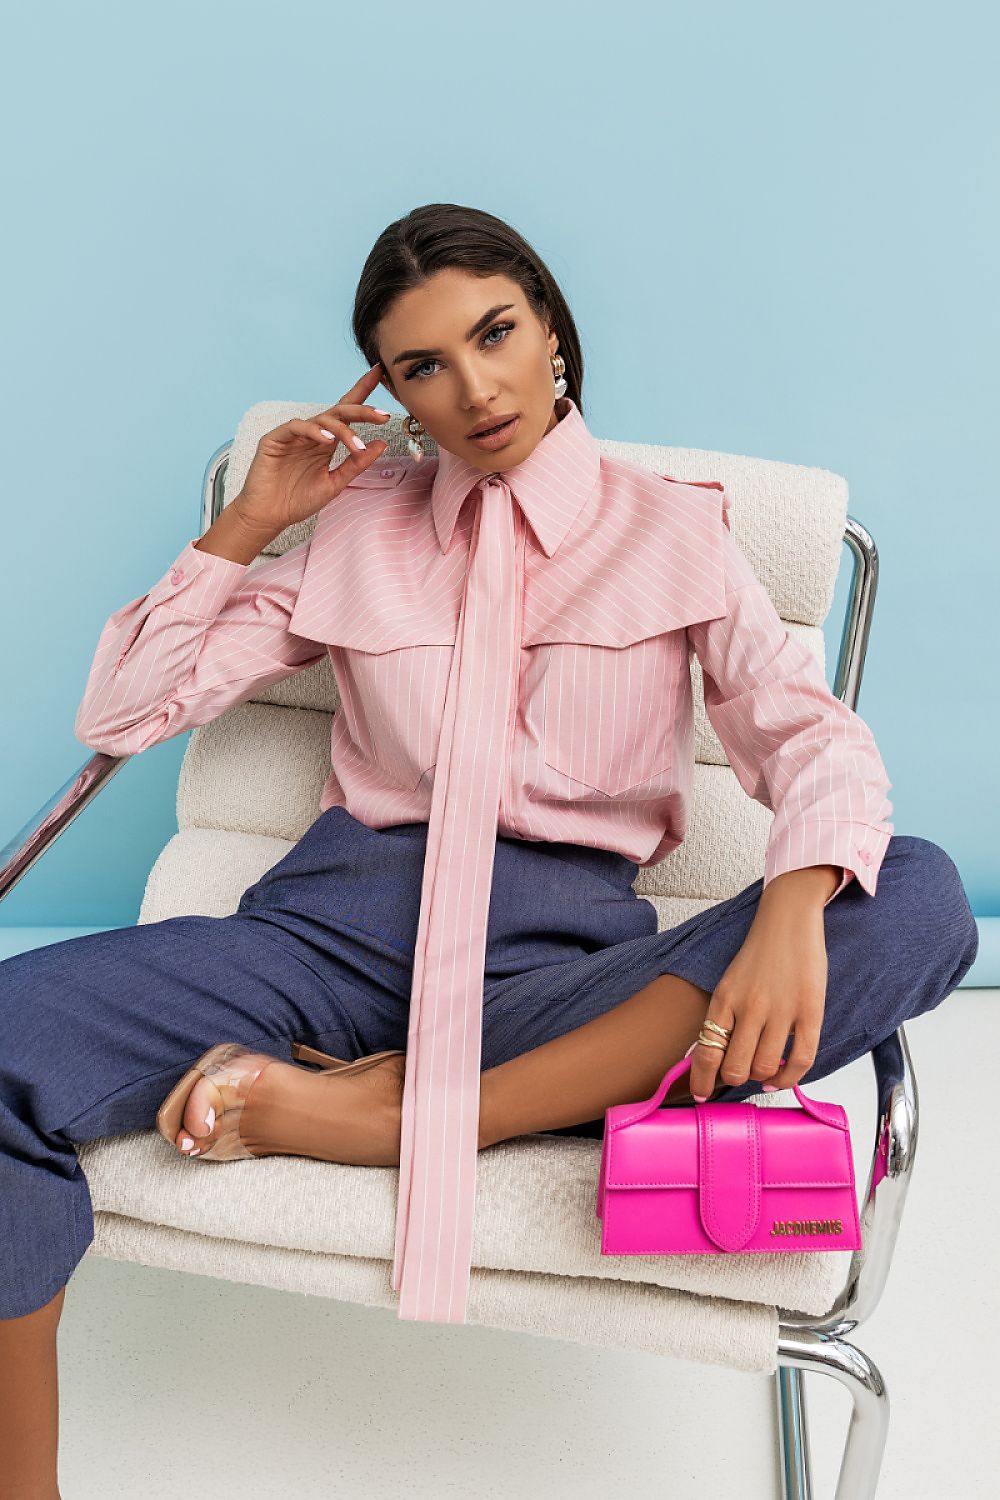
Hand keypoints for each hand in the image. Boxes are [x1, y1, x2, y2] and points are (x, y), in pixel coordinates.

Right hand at [234, 364, 393, 534]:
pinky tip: (328, 440)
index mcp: (326, 442)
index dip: (362, 391)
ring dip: (343, 430)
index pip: (347, 413)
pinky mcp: (275, 438)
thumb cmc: (298, 500)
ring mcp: (294, 435)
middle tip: (382, 415)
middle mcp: (312, 434)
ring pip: (322, 418)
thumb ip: (356, 464)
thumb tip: (381, 444)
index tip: (380, 374)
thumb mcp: (335, 483)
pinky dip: (314, 431)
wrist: (269, 516)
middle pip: (339, 411)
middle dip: (362, 410)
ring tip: (356, 445)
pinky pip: (297, 427)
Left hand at [687, 898, 827, 1100]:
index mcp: (724, 999)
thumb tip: (712, 1057)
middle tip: (738, 1077)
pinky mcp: (810, 1011)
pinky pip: (801, 1060)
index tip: (700, 1094)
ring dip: (760, 1079)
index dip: (701, 1081)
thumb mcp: (729, 982)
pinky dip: (789, 1078)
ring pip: (765, 1068)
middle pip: (735, 1068)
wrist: (789, 921)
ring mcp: (781, 1010)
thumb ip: (723, 1017)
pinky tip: (780, 1078)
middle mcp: (750, 1007)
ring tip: (760, 1074)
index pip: (706, 1053)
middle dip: (733, 1081)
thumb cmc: (758, 954)